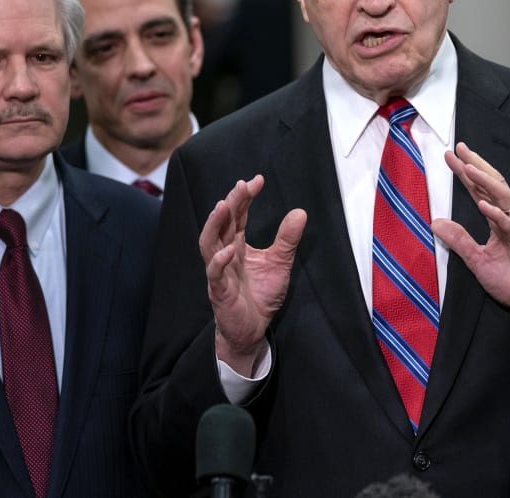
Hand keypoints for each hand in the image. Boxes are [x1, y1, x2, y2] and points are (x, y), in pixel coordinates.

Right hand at [199, 174, 306, 374]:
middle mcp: (224, 254)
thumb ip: (287, 239)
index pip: (237, 216)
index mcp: (237, 245)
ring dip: (215, 224)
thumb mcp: (280, 263)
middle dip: (231, 203)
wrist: (252, 329)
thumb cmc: (260, 295)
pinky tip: (229, 250)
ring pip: (209, 244)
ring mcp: (219, 273)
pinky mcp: (220, 292)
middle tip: (242, 186)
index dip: (244, 198)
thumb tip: (300, 212)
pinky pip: (215, 275)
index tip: (256, 180)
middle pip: (222, 224)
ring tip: (224, 206)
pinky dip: (220, 262)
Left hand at [431, 142, 509, 336]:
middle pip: (493, 185)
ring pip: (504, 199)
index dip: (465, 173)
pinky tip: (484, 204)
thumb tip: (435, 222)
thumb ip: (459, 240)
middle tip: (459, 148)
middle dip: (476, 165)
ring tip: (468, 168)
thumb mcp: (477, 260)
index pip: (480, 190)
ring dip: (485, 182)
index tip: (450, 156)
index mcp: (499, 221)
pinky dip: (497, 214)